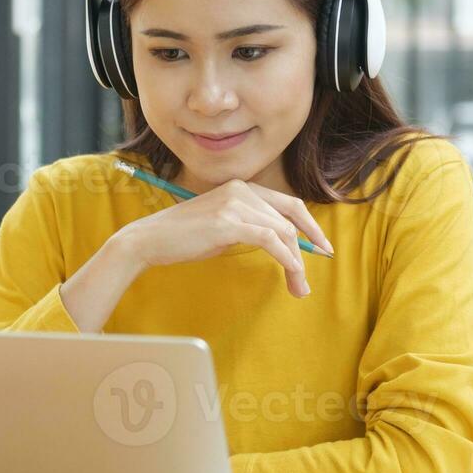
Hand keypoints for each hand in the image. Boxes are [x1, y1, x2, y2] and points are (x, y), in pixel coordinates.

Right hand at [113, 179, 333, 297]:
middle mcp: (241, 189)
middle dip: (307, 245)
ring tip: (298, 286)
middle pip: (290, 217)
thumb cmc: (185, 237)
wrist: (150, 239)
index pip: (288, 203)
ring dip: (296, 261)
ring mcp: (234, 204)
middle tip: (317, 269)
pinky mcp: (228, 223)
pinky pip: (269, 239)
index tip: (322, 246)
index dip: (309, 225)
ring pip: (282, 231)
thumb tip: (283, 243)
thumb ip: (251, 227)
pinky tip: (292, 272)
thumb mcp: (223, 226)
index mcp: (241, 187)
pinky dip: (286, 257)